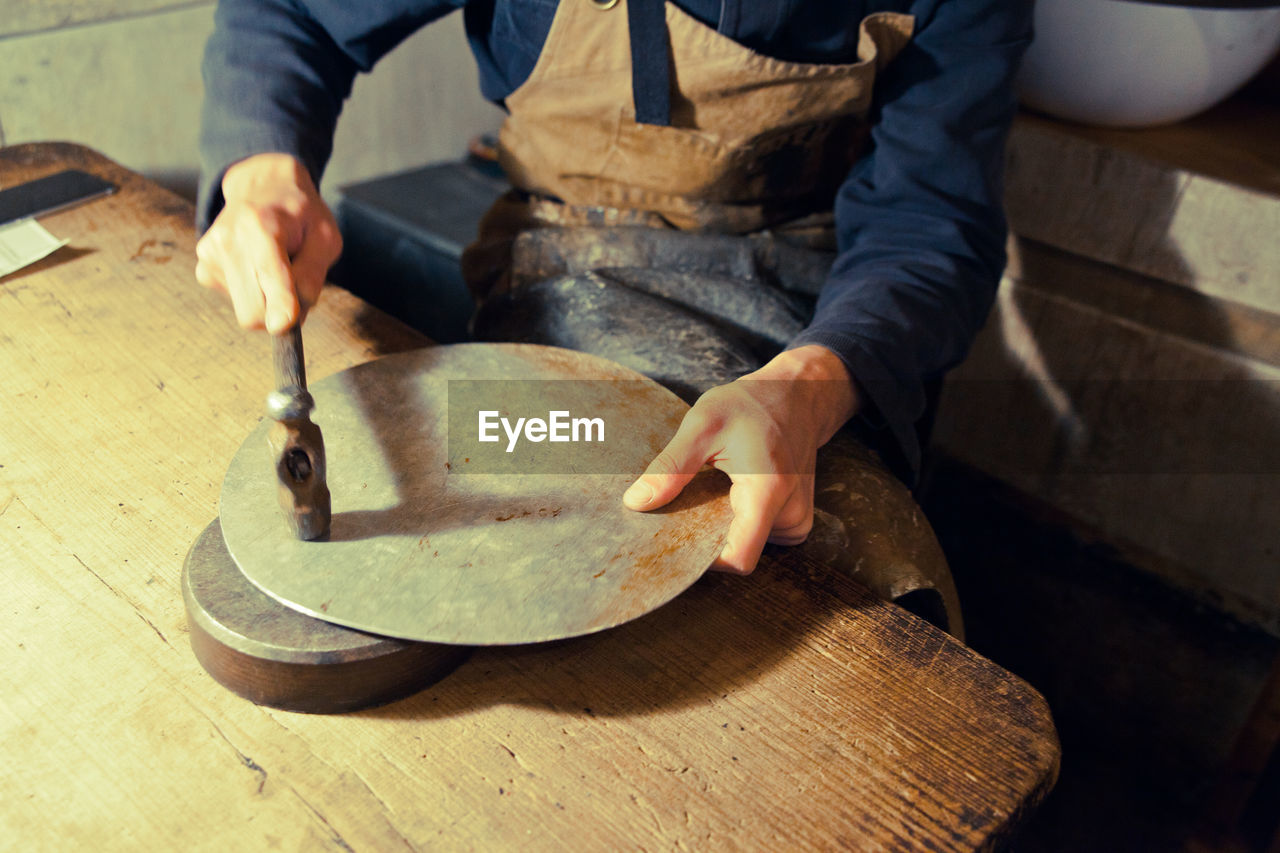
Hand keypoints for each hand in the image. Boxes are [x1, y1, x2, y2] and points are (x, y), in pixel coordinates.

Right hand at [195, 153, 341, 332]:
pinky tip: (257, 266)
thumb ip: (312, 276)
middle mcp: (228, 240)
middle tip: (295, 281)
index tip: (283, 324)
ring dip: (268, 298)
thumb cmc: (301, 214)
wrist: (262, 186)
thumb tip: (287, 319)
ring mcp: (210, 255)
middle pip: (254, 310)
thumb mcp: (324, 238)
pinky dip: (253, 292)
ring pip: (246, 311)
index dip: (279, 304)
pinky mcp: (204, 268)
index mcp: (261, 225)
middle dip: (280, 310)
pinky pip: (237, 302)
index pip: (270, 275)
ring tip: (274, 264)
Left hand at [623, 345, 857, 573]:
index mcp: (767, 492)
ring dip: (722, 527)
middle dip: (705, 538)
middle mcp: (790, 512)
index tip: (674, 541)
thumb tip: (636, 502)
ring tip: (713, 490)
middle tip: (683, 506)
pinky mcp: (795, 519)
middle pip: (738, 552)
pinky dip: (738, 522)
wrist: (796, 395)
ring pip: (748, 545)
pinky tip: (730, 494)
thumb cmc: (750, 405)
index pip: (738, 558)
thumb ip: (670, 466)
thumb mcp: (702, 424)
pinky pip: (760, 536)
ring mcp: (797, 519)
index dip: (702, 559)